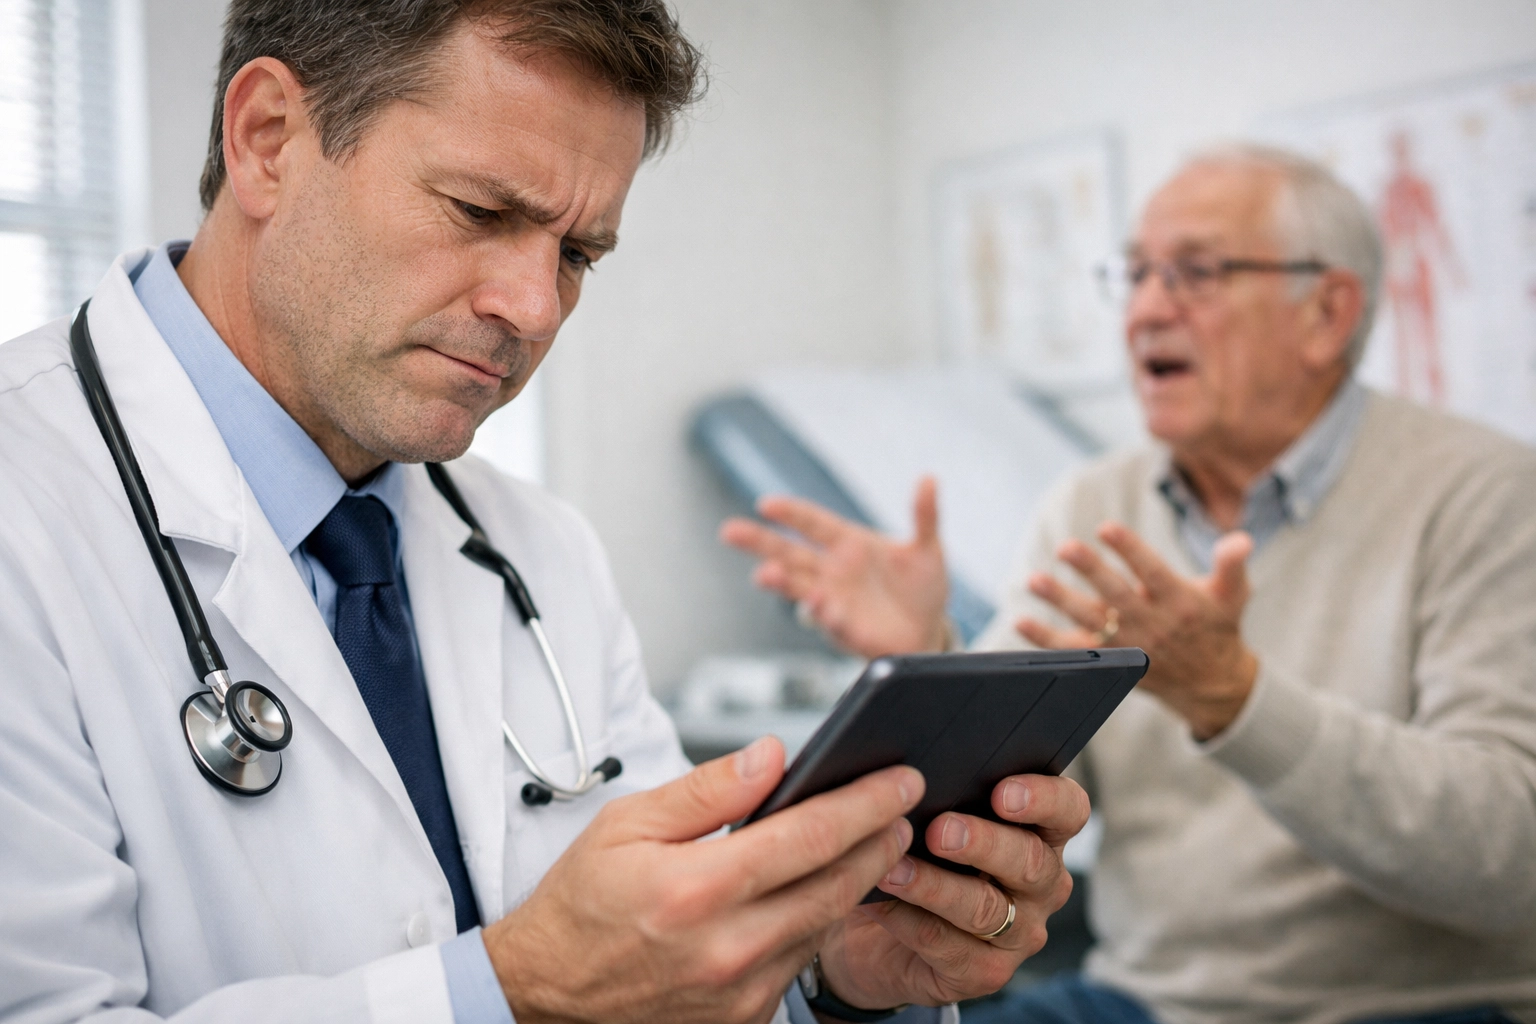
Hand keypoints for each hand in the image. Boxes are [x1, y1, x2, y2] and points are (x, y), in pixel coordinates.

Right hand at [484, 736, 922, 1023]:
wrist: (546, 991)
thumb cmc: (581, 903)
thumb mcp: (627, 824)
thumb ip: (707, 789)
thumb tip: (772, 756)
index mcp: (695, 889)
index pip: (809, 835)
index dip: (865, 803)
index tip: (898, 779)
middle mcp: (725, 948)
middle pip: (836, 884)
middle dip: (880, 839)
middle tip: (905, 806)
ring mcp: (738, 992)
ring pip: (825, 924)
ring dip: (859, 880)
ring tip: (877, 840)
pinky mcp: (741, 1019)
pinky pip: (800, 960)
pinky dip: (820, 920)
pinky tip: (826, 890)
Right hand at [719, 478, 949, 657]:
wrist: (929, 631)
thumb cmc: (922, 587)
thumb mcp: (928, 548)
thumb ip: (925, 515)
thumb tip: (930, 478)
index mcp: (848, 542)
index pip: (812, 522)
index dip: (791, 512)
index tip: (767, 504)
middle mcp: (832, 569)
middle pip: (788, 551)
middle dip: (759, 542)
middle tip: (729, 531)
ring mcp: (833, 598)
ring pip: (797, 585)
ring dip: (780, 580)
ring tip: (763, 574)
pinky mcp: (843, 627)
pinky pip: (830, 618)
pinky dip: (824, 611)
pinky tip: (821, 603)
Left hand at [816, 774, 1089, 1009]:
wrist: (876, 929)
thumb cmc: (915, 852)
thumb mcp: (931, 816)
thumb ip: (941, 791)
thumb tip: (910, 771)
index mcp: (1041, 833)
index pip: (1067, 810)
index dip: (1043, 799)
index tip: (1003, 792)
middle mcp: (1041, 884)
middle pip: (1029, 861)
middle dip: (983, 843)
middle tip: (939, 831)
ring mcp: (1019, 933)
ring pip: (986, 908)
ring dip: (936, 886)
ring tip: (895, 869)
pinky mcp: (984, 972)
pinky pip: (949, 946)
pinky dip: (911, 921)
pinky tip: (882, 902)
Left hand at [1016, 522, 1258, 739]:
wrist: (1211, 684)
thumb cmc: (1218, 625)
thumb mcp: (1233, 595)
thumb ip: (1232, 565)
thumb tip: (1240, 539)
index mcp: (1180, 602)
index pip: (1152, 572)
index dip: (1130, 550)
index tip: (1106, 527)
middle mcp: (1152, 624)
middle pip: (1116, 595)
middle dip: (1090, 571)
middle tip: (1065, 548)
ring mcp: (1128, 645)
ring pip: (1090, 622)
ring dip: (1060, 601)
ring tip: (1034, 579)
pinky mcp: (1110, 662)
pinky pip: (1073, 651)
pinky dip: (1045, 639)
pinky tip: (1020, 621)